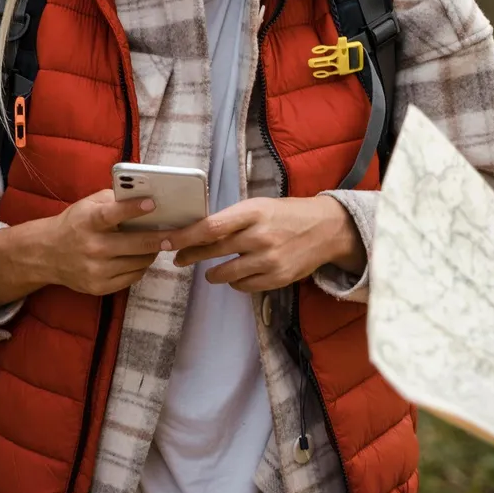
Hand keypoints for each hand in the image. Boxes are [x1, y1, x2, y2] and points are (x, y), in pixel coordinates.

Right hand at [0, 188, 162, 307]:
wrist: (45, 254)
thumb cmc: (74, 224)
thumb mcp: (87, 205)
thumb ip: (113, 199)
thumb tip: (144, 194)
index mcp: (88, 222)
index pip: (112, 215)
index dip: (133, 209)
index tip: (153, 204)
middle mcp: (92, 247)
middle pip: (136, 244)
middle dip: (161, 239)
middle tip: (176, 234)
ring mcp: (95, 270)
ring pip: (139, 262)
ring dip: (151, 252)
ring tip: (155, 244)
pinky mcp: (99, 287)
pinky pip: (133, 277)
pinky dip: (140, 267)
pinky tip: (139, 257)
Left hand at [166, 196, 363, 292]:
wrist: (326, 229)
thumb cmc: (286, 214)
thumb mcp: (259, 206)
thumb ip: (232, 219)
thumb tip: (197, 233)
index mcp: (254, 212)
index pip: (211, 227)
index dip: (185, 236)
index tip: (167, 241)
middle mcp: (260, 236)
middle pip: (214, 250)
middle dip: (190, 255)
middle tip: (179, 258)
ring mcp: (270, 260)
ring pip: (226, 273)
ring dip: (212, 273)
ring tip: (210, 270)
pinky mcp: (278, 278)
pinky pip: (244, 286)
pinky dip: (235, 282)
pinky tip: (237, 275)